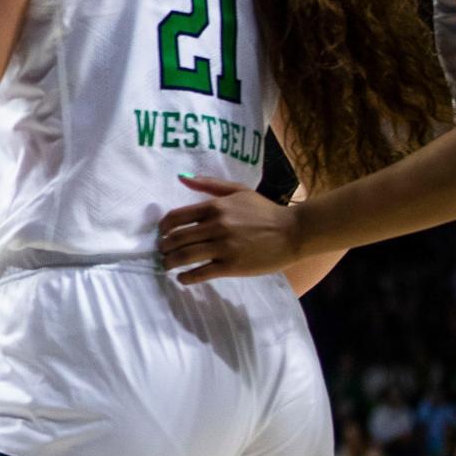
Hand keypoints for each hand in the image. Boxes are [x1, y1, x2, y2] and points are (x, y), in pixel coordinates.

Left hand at [157, 176, 302, 284]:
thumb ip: (208, 184)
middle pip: (177, 238)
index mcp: (215, 206)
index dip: (164, 227)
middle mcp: (216, 226)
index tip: (162, 233)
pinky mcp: (232, 266)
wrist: (294, 232)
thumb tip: (181, 178)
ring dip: (170, 262)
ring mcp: (224, 247)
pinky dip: (188, 277)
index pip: (177, 217)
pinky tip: (182, 278)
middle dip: (164, 247)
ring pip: (186, 256)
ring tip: (167, 265)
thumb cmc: (265, 211)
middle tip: (162, 252)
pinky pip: (202, 273)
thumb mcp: (238, 190)